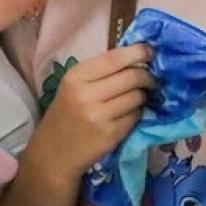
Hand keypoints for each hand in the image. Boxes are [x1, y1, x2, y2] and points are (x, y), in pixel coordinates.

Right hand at [33, 43, 156, 176]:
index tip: (150, 51)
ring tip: (135, 100)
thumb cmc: (65, 116)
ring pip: (137, 97)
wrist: (53, 154)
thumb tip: (137, 59)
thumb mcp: (73, 87)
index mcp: (76, 77)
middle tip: (152, 80)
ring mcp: (99, 116)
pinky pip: (135, 116)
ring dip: (142, 96)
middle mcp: (86, 94)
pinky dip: (136, 114)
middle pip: (131, 77)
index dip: (137, 52)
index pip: (114, 58)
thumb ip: (100, 72)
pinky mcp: (110, 134)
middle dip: (147, 77)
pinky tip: (126, 116)